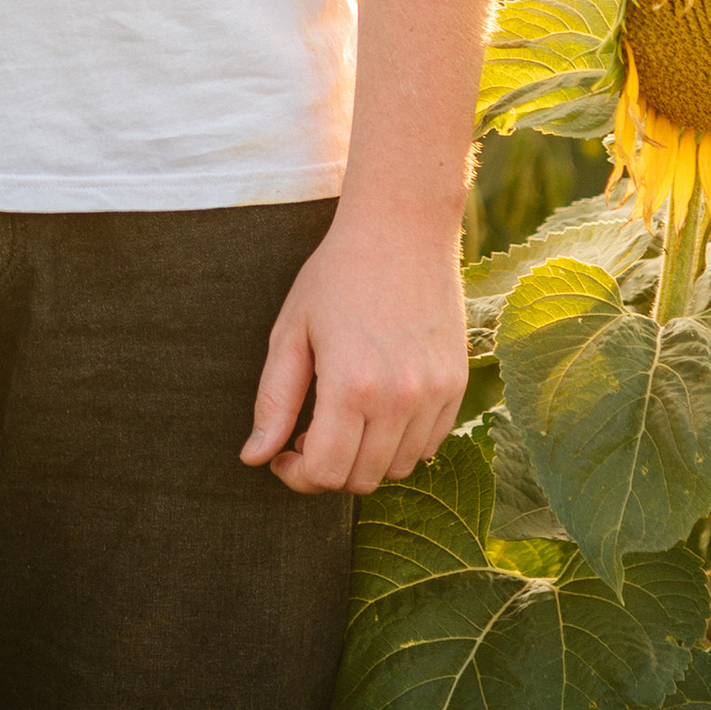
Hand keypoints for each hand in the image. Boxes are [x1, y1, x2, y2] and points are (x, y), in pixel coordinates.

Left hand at [241, 211, 467, 496]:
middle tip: (308, 435)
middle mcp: (399, 398)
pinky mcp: (456, 384)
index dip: (297, 475)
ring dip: (365, 459)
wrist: (401, 229)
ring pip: (398, 468)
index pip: (326, 473)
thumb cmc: (336, 275)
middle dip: (327, 470)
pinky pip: (428, 444)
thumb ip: (274, 401)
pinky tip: (377, 410)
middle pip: (361, 480)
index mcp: (351, 386)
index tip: (283, 454)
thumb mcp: (291, 332)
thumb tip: (254, 457)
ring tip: (343, 420)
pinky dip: (400, 443)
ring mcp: (434, 393)